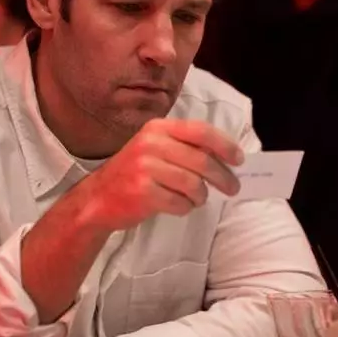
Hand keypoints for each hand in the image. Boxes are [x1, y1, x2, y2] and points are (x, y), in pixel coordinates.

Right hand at [81, 118, 243, 231]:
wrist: (98, 198)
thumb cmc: (134, 173)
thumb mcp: (155, 148)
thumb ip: (185, 147)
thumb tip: (227, 156)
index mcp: (156, 128)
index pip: (200, 131)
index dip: (224, 145)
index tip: (238, 159)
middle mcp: (150, 144)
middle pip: (202, 160)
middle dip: (224, 177)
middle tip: (233, 188)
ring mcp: (144, 168)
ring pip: (194, 184)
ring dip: (201, 196)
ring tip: (196, 198)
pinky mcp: (143, 192)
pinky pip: (181, 203)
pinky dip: (185, 207)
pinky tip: (177, 204)